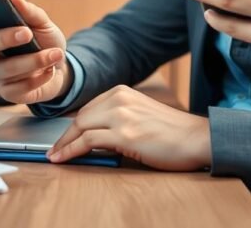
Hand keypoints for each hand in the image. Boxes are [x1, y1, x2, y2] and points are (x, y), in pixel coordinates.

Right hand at [0, 0, 72, 103]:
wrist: (62, 69)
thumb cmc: (45, 42)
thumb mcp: (42, 22)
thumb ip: (29, 11)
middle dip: (5, 38)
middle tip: (27, 33)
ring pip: (6, 69)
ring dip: (34, 61)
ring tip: (55, 54)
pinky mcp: (7, 92)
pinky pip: (20, 86)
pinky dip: (40, 77)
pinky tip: (50, 70)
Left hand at [46, 85, 210, 170]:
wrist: (196, 138)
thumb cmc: (173, 132)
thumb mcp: (140, 114)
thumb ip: (118, 118)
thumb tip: (93, 135)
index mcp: (122, 92)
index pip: (88, 108)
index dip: (72, 126)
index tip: (63, 138)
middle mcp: (119, 99)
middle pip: (80, 117)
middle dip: (64, 136)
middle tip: (54, 151)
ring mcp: (121, 115)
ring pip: (80, 127)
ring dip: (64, 145)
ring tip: (55, 157)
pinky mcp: (124, 134)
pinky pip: (87, 141)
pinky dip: (71, 151)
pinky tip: (64, 158)